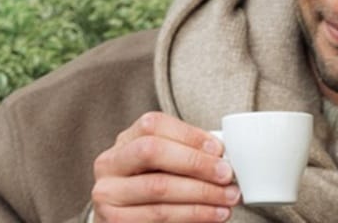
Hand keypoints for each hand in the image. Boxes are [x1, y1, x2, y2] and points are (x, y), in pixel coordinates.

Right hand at [92, 112, 238, 221]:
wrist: (131, 221)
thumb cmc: (155, 187)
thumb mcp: (165, 165)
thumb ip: (187, 154)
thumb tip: (224, 156)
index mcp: (125, 141)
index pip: (153, 125)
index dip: (188, 134)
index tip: (219, 149)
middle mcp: (110, 164)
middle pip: (151, 151)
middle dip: (195, 162)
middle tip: (226, 174)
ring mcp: (108, 194)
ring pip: (158, 187)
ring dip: (202, 193)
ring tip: (229, 197)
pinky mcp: (114, 221)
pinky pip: (159, 216)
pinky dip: (193, 214)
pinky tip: (214, 214)